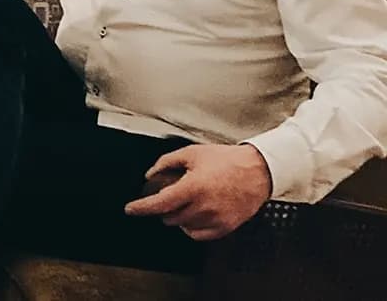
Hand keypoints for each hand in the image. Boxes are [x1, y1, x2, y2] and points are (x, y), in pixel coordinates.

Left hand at [123, 144, 272, 240]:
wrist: (258, 171)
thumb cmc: (227, 161)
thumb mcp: (191, 153)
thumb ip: (166, 163)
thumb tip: (150, 174)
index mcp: (193, 188)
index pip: (159, 204)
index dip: (141, 208)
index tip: (130, 209)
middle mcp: (203, 207)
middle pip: (169, 216)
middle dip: (163, 206)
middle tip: (171, 193)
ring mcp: (215, 219)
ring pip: (182, 226)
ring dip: (178, 215)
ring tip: (188, 199)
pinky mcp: (225, 227)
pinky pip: (199, 234)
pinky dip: (191, 226)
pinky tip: (195, 213)